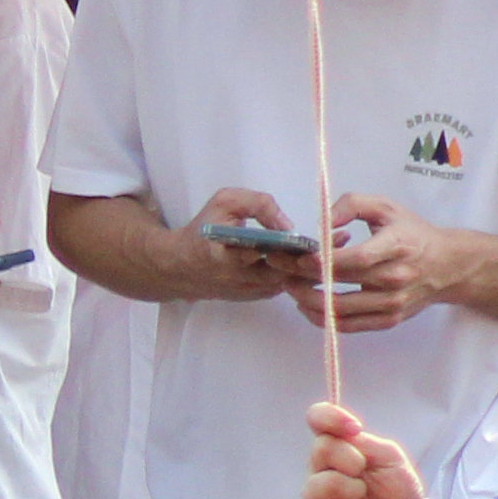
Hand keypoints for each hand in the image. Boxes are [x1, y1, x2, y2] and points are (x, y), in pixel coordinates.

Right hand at [167, 187, 311, 301]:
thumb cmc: (203, 230)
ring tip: (312, 253)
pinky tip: (297, 261)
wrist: (179, 265)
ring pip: (286, 283)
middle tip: (318, 246)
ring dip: (302, 269)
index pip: (265, 255)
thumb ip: (258, 205)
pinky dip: (292, 275)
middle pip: (283, 273)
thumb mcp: (224, 202)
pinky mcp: (252, 296)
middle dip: (304, 260)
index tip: (304, 239)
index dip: (290, 249)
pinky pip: (280, 287)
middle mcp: (236, 278)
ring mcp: (245, 291)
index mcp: (226, 255)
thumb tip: (288, 226)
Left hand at [301, 196, 491, 333]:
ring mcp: (393, 303)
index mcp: (397, 247)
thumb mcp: (387, 208)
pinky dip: (320, 317)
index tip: (298, 256)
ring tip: (289, 284)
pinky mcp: (388, 319)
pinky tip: (306, 303)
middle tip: (279, 265)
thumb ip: (351, 205)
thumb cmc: (411, 233)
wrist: (448, 264)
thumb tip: (322, 221)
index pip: (357, 258)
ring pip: (338, 309)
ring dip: (304, 298)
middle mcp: (396, 278)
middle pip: (340, 283)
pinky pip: (346, 325)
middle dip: (301, 275)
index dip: (323, 260)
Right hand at [306, 401, 444, 498]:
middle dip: (351, 460)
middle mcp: (320, 466)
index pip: (317, 419)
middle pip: (321, 449)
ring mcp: (314, 493)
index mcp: (337, 446)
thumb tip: (344, 433)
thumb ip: (364, 442)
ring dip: (353, 490)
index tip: (354, 428)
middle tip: (365, 472)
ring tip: (363, 498)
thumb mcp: (389, 456)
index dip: (329, 417)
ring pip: (322, 483)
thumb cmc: (397, 488)